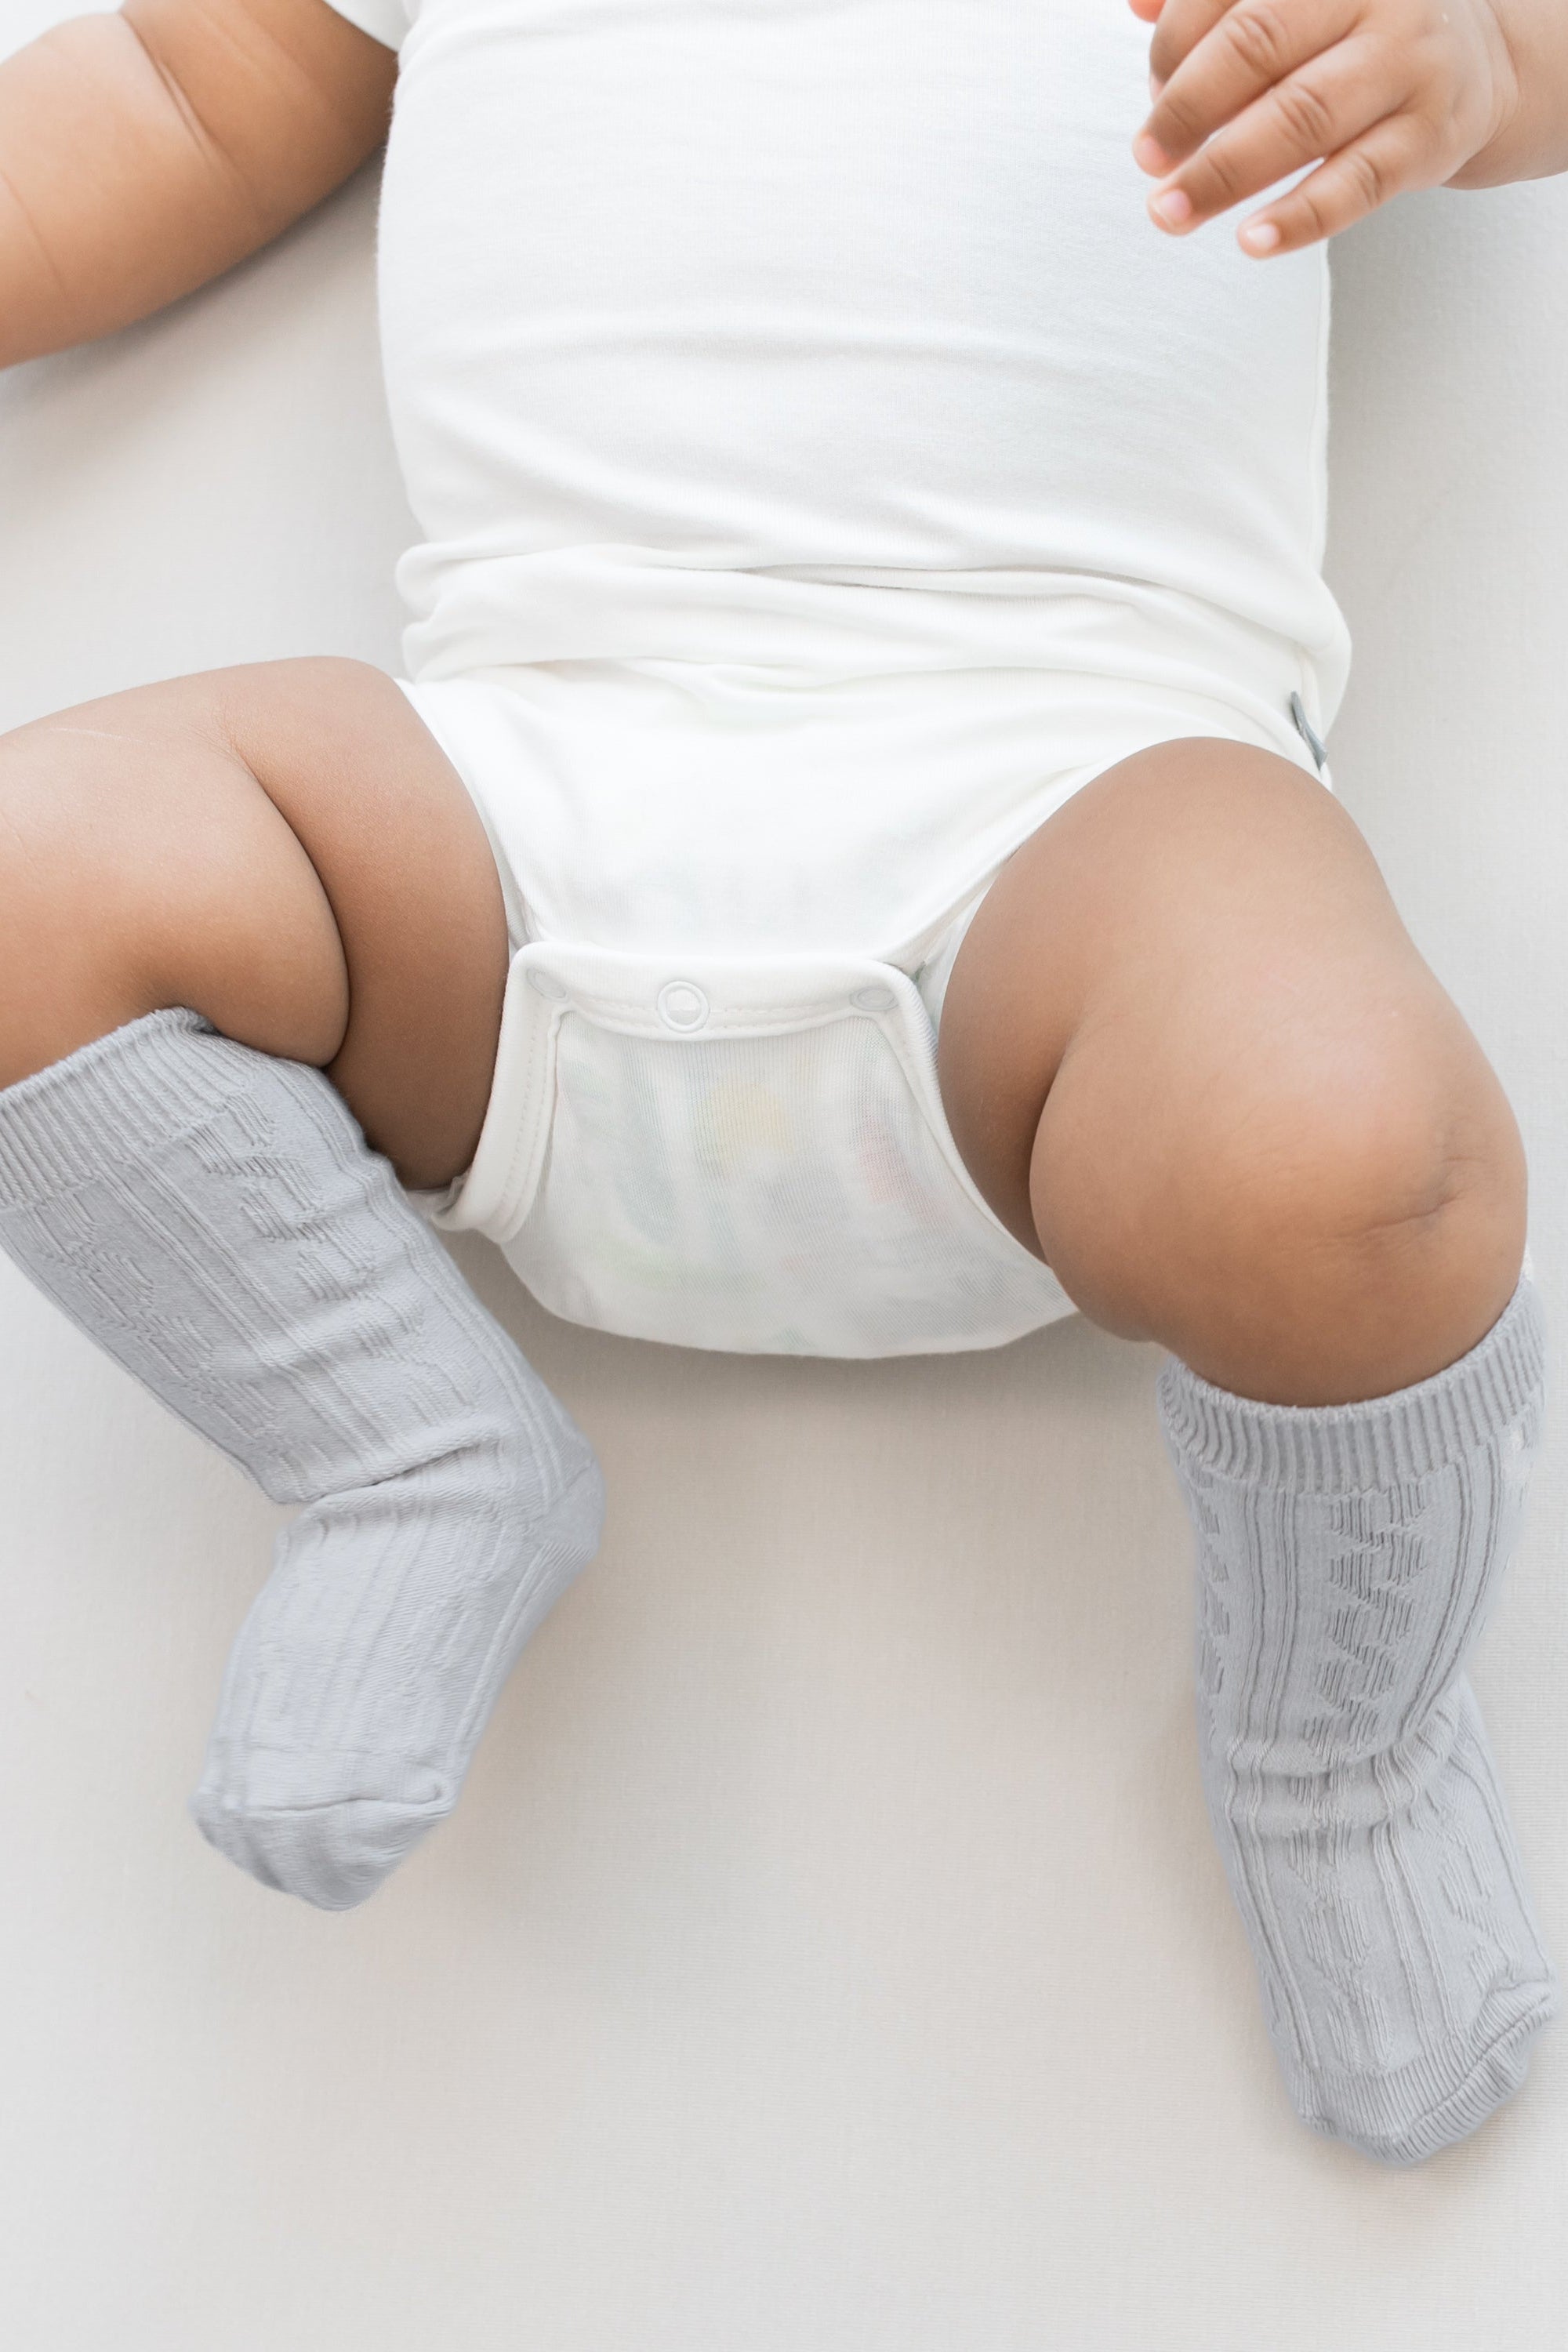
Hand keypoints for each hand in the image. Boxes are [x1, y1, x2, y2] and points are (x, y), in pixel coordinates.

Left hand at [1128, 0, 1520, 255]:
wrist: (1477, 59)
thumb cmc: (1359, 25)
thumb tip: (1139, 6)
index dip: (1173, 44)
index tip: (1153, 90)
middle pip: (1258, 43)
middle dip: (1186, 108)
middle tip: (1148, 156)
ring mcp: (1408, 64)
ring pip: (1301, 117)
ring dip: (1223, 173)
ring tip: (1171, 211)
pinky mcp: (1429, 138)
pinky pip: (1356, 183)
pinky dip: (1297, 218)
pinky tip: (1251, 241)